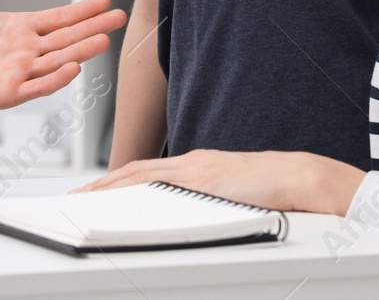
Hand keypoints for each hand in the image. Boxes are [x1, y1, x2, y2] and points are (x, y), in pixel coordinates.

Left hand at [0, 0, 126, 117]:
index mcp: (20, 29)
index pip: (58, 19)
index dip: (81, 11)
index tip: (105, 1)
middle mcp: (25, 51)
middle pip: (67, 38)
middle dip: (93, 27)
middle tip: (120, 16)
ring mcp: (19, 73)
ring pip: (58, 60)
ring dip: (81, 51)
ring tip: (104, 39)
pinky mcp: (7, 92)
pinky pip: (37, 86)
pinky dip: (56, 78)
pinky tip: (74, 68)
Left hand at [72, 149, 364, 215]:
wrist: (301, 177)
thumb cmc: (276, 191)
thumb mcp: (234, 196)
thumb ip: (211, 200)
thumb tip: (196, 216)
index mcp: (198, 167)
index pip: (148, 172)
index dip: (120, 180)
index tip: (98, 191)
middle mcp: (191, 163)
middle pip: (136, 171)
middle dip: (104, 183)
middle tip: (77, 196)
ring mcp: (195, 168)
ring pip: (140, 174)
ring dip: (109, 186)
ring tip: (84, 199)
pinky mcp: (202, 177)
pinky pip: (158, 181)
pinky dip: (132, 187)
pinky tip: (116, 196)